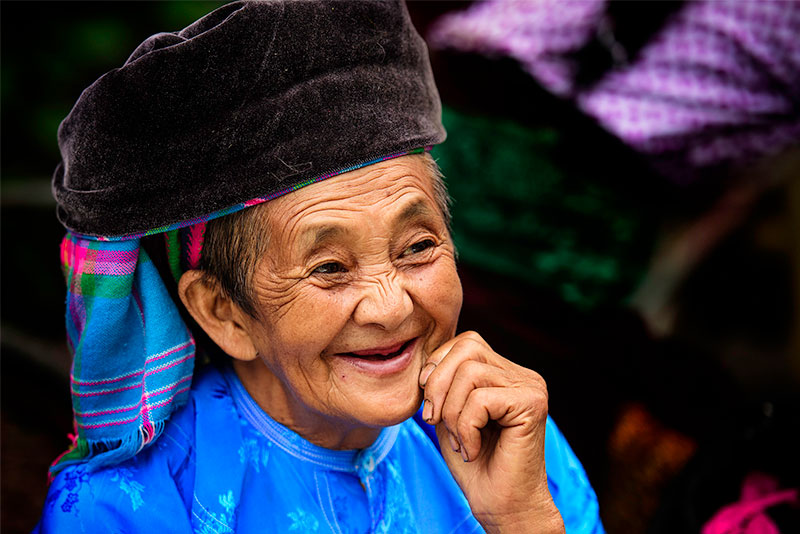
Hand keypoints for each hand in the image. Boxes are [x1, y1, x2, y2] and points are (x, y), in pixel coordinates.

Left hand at [419, 331, 564, 533]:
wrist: (503, 507)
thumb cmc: (475, 465)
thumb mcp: (449, 414)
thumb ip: (444, 382)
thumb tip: (427, 361)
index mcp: (506, 373)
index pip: (466, 342)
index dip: (438, 367)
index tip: (430, 406)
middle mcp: (523, 375)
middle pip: (467, 348)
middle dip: (438, 384)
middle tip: (434, 421)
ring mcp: (530, 387)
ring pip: (470, 373)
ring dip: (451, 412)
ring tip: (460, 440)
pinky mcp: (531, 404)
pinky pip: (480, 400)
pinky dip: (465, 428)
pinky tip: (472, 449)